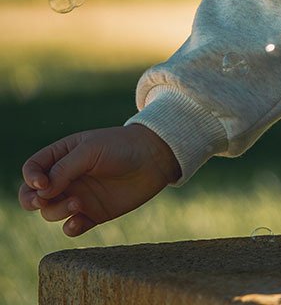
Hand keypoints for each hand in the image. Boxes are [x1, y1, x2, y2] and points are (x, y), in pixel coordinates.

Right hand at [17, 124, 181, 236]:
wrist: (155, 158)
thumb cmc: (122, 146)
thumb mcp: (90, 150)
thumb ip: (64, 169)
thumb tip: (42, 192)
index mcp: (62, 156)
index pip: (32, 169)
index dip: (31, 178)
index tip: (43, 184)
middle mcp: (67, 178)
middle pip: (33, 195)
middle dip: (31, 201)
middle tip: (43, 201)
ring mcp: (79, 196)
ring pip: (51, 212)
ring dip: (57, 211)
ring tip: (78, 203)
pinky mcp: (94, 213)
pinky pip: (72, 227)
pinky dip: (70, 228)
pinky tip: (77, 223)